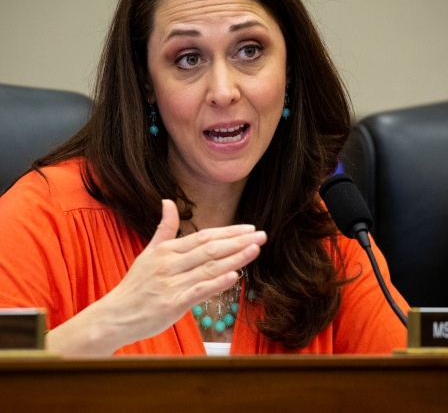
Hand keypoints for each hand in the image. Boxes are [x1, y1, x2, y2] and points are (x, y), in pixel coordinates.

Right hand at [47, 199, 263, 355]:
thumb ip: (164, 228)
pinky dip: (217, 283)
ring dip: (235, 258)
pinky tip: (234, 276)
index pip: (204, 236)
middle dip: (238, 241)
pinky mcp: (173, 304)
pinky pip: (199, 291)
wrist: (116, 316)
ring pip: (209, 268)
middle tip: (261, 236)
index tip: (249, 228)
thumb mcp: (148, 252)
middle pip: (210, 249)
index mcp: (167, 250)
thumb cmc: (136, 285)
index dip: (228, 232)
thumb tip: (167, 201)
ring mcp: (172, 284)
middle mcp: (170, 264)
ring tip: (255, 250)